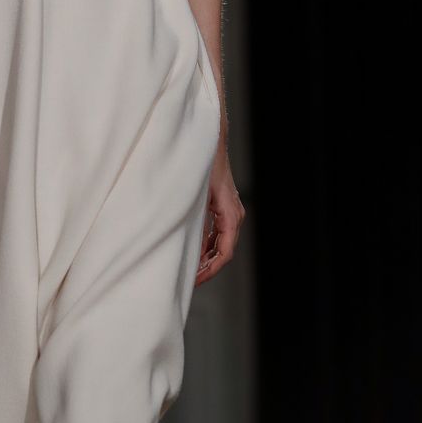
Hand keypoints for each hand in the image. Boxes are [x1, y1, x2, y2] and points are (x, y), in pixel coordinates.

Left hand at [194, 145, 244, 286]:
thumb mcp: (194, 196)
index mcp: (230, 215)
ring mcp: (231, 211)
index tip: (195, 280)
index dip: (210, 271)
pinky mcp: (224, 207)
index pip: (225, 253)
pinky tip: (193, 250)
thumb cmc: (201, 165)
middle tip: (188, 280)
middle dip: (207, 268)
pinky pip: (218, 233)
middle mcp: (235, 215)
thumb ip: (193, 222)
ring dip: (206, 257)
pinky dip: (207, 245)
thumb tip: (186, 247)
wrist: (208, 142)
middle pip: (223, 252)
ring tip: (188, 269)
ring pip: (221, 243)